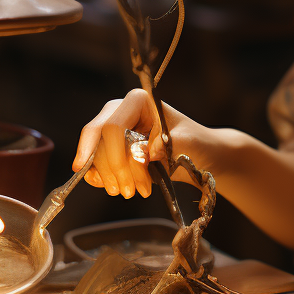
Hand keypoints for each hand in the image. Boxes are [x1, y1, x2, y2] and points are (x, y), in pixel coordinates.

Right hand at [72, 87, 218, 198]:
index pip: (114, 126)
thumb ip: (165, 144)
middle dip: (113, 170)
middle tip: (130, 192)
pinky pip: (94, 164)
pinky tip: (118, 187)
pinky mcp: (111, 149)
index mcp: (139, 101)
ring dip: (110, 178)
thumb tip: (145, 152)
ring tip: (131, 192)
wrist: (199, 155)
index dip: (112, 153)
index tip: (121, 176)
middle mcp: (121, 111)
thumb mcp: (186, 142)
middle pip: (99, 140)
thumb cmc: (195, 143)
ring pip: (95, 155)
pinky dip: (103, 179)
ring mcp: (113, 130)